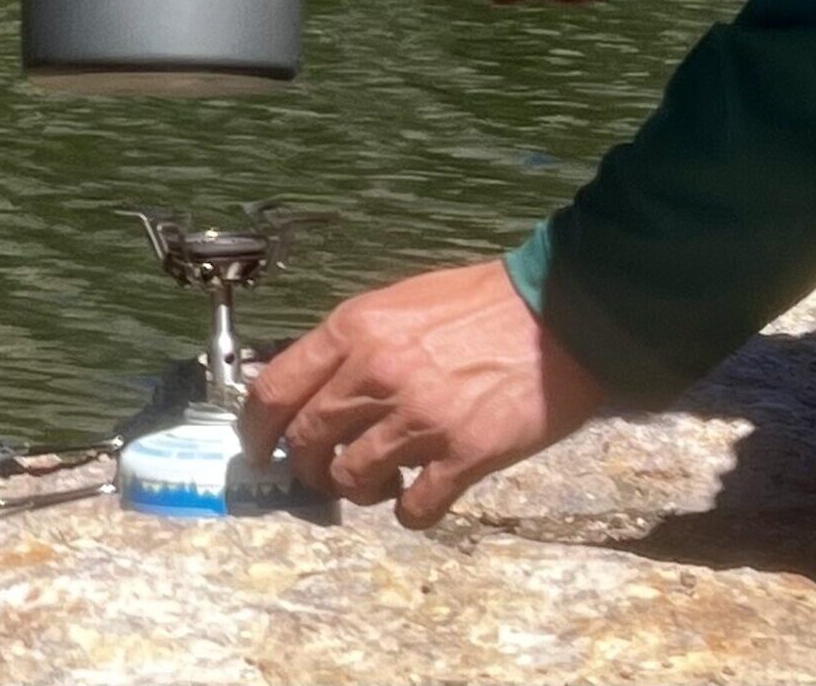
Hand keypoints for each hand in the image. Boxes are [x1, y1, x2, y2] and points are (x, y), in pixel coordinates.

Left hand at [236, 261, 608, 526]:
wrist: (560, 314)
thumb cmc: (480, 304)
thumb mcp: (398, 303)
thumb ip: (353, 344)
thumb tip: (315, 386)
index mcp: (354, 330)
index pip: (275, 389)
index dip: (255, 428)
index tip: (257, 449)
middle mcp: (375, 375)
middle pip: (306, 440)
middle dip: (306, 464)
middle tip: (323, 469)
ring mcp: (419, 419)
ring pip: (351, 479)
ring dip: (357, 489)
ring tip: (380, 480)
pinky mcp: (464, 456)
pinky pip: (414, 508)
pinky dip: (409, 512)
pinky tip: (419, 498)